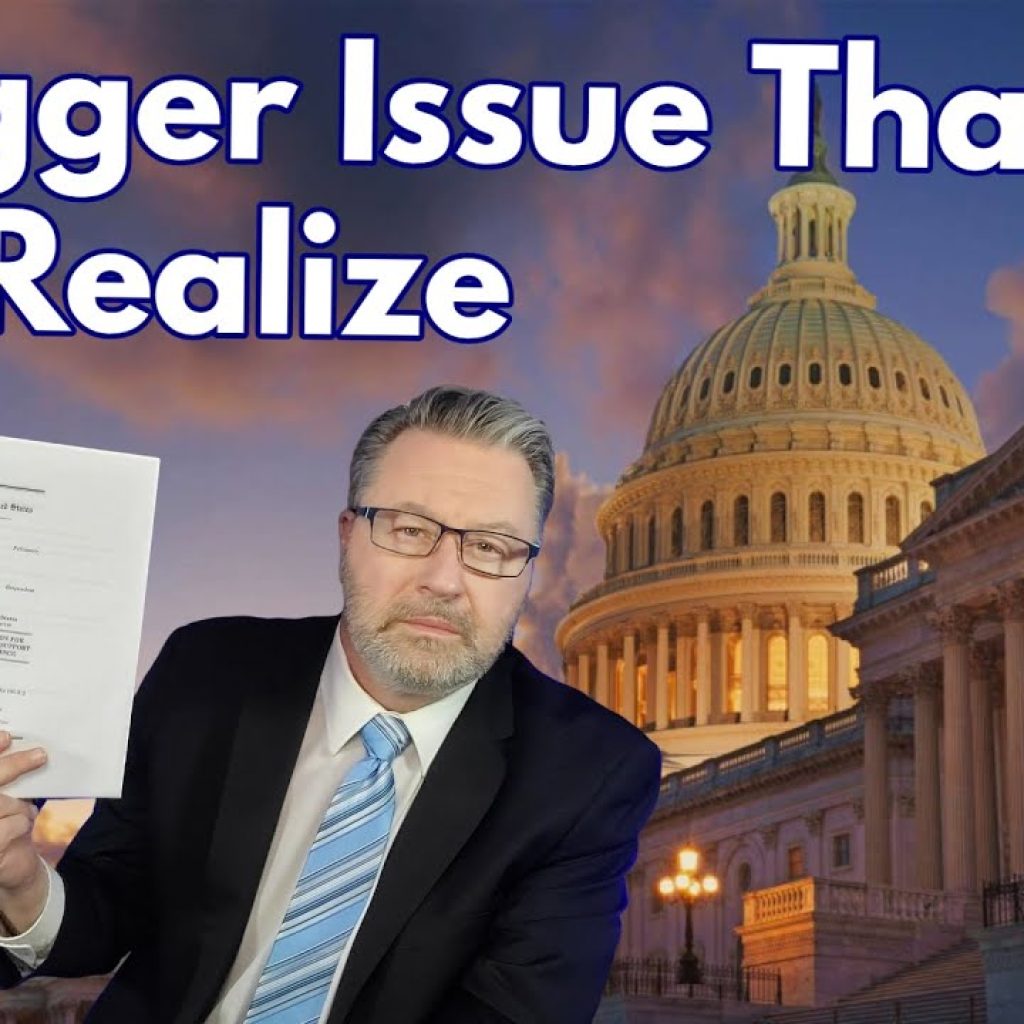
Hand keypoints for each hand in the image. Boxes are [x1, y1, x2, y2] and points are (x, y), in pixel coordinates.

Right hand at [0, 731, 47, 931]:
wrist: (11, 869)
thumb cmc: (5, 828)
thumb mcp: (8, 800)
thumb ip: (7, 779)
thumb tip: (25, 749)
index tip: (6, 737)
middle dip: (14, 765)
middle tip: (40, 755)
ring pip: (0, 804)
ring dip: (17, 806)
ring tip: (23, 813)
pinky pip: (8, 827)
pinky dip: (20, 824)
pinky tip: (21, 828)